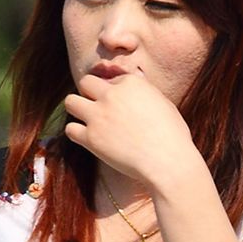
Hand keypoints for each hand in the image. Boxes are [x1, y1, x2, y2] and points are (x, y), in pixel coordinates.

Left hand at [63, 68, 200, 196]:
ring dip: (77, 109)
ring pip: (70, 102)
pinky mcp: (91, 138)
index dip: (114, 92)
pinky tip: (88, 138)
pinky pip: (70, 129)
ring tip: (88, 120)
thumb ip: (143, 92)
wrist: (168, 161)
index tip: (121, 106)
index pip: (110, 79)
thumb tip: (134, 88)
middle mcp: (111, 95)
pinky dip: (76, 132)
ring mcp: (99, 116)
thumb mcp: (162, 102)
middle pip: (85, 83)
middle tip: (98, 108)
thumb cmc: (172, 135)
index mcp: (131, 82)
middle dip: (89, 93)